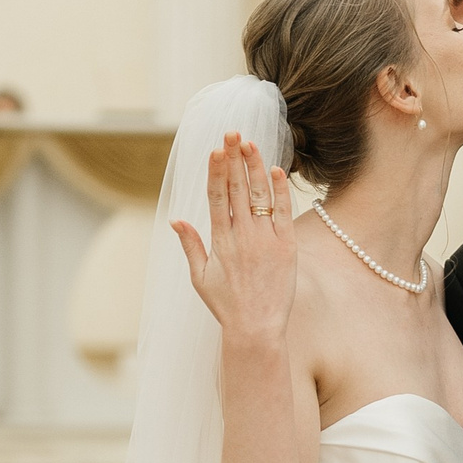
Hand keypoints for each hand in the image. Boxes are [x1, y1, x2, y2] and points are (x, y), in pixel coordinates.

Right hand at [173, 133, 295, 345]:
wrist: (256, 330)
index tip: (215, 150)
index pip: (217, 198)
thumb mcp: (200, 277)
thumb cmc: (227, 306)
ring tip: (251, 143)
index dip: (216, 171)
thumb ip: (190, 245)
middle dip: (234, 159)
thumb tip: (176, 219)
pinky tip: (275, 170)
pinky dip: (280, 191)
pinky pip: (283, 213)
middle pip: (238, 189)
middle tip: (233, 132)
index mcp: (220, 242)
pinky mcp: (287, 248)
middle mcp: (242, 237)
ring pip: (260, 196)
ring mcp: (266, 241)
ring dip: (255, 167)